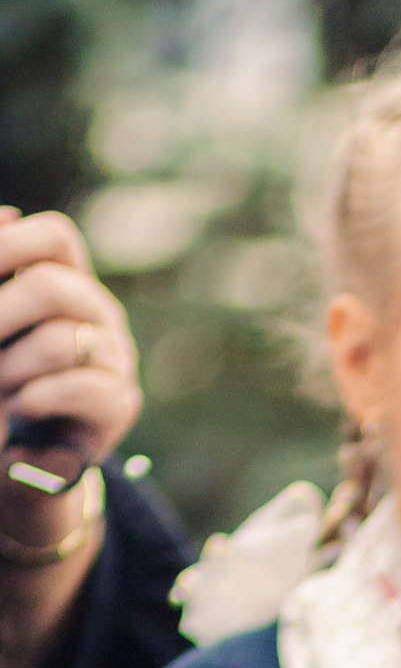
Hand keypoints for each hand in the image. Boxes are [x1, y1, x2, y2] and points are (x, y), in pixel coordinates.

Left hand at [0, 206, 139, 482]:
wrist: (19, 453)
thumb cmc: (0, 380)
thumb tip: (6, 214)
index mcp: (68, 280)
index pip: (55, 237)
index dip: (10, 246)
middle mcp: (99, 312)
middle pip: (50, 287)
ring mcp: (116, 357)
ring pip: (59, 341)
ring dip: (11, 369)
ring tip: (1, 390)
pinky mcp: (121, 403)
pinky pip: (77, 387)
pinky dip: (35, 399)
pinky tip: (21, 411)